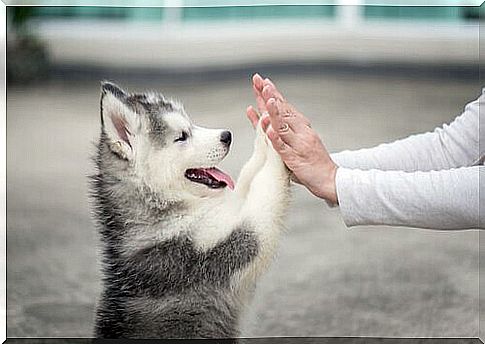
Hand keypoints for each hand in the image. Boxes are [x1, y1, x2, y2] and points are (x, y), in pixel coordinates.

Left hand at [246, 73, 338, 204]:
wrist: (331, 180)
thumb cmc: (311, 162)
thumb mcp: (295, 142)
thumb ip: (278, 130)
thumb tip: (263, 117)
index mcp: (301, 127)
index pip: (284, 106)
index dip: (272, 93)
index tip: (262, 80)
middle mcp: (301, 132)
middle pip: (283, 111)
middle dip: (270, 95)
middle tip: (260, 81)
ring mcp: (298, 145)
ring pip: (284, 126)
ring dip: (275, 112)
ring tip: (267, 99)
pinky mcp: (296, 159)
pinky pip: (284, 148)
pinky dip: (276, 139)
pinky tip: (269, 131)